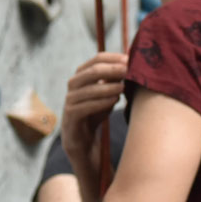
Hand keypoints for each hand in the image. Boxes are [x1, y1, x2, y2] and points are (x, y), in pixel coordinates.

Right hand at [62, 53, 127, 182]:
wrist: (84, 143)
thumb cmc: (96, 115)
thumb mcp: (107, 96)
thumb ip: (115, 81)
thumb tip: (132, 64)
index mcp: (81, 77)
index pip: (95, 59)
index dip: (112, 58)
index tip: (130, 59)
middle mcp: (72, 87)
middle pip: (90, 72)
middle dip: (111, 70)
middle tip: (128, 70)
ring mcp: (69, 102)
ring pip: (86, 89)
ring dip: (106, 87)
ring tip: (123, 87)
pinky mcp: (70, 118)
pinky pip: (83, 107)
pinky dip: (99, 102)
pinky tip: (114, 101)